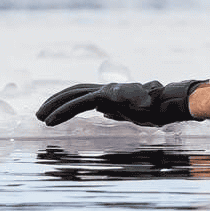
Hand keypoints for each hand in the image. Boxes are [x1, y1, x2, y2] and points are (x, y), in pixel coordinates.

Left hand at [36, 80, 206, 127]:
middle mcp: (108, 90)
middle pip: (75, 90)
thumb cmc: (156, 111)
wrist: (170, 106)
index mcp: (112, 94)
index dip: (66, 102)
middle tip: (39, 114)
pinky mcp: (108, 96)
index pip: (83, 94)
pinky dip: (63, 110)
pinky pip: (80, 102)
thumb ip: (116, 111)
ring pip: (74, 94)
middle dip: (55, 101)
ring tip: (40, 118)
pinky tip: (50, 120)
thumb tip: (103, 112)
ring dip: (55, 106)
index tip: (52, 113)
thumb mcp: (132, 113)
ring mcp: (108, 92)